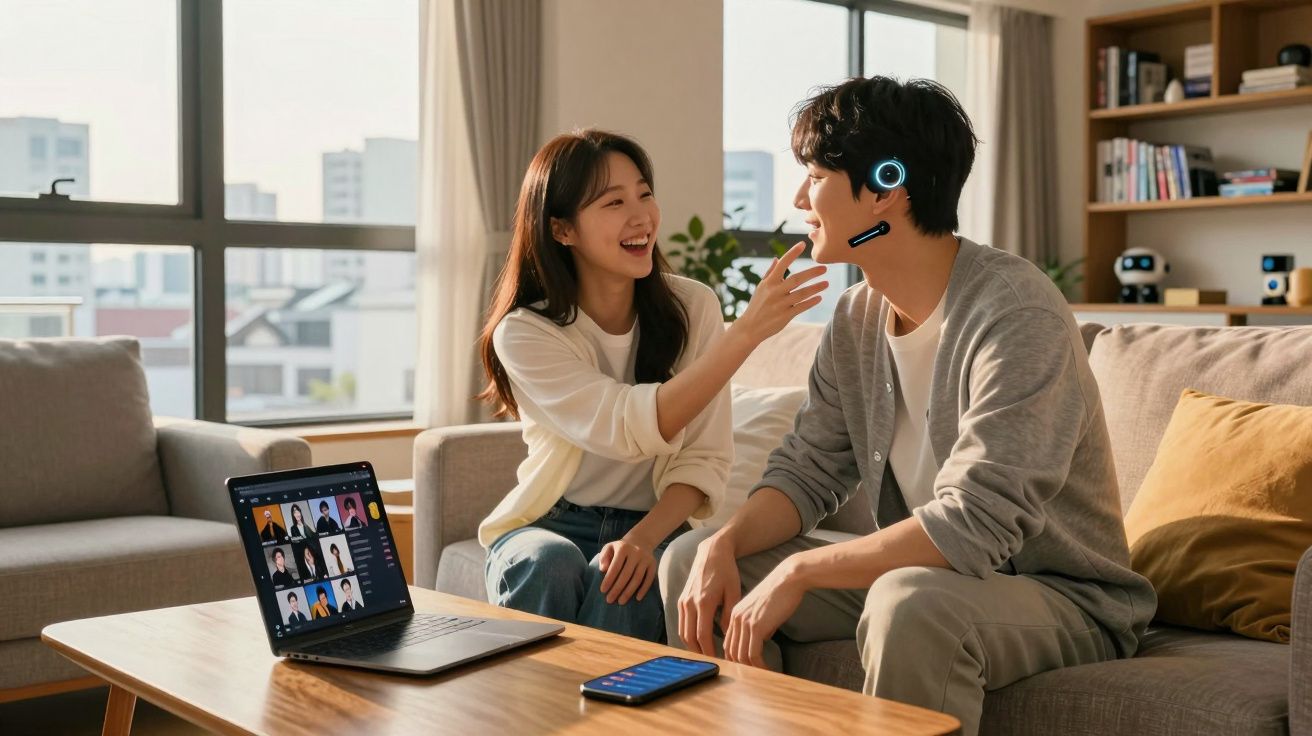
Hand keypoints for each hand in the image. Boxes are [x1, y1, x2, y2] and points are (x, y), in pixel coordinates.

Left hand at [598, 536, 656, 604]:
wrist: (640, 540)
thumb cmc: (621, 548)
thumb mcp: (609, 548)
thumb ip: (604, 557)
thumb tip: (603, 569)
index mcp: (623, 548)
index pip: (615, 566)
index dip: (609, 579)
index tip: (603, 591)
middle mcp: (636, 552)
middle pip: (626, 574)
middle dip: (617, 589)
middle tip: (609, 600)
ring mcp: (646, 559)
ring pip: (637, 578)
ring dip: (629, 592)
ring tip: (621, 601)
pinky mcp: (653, 564)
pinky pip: (649, 579)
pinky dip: (644, 589)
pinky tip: (637, 598)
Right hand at [677, 534, 741, 655]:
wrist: (712, 552)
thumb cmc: (726, 571)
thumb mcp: (733, 592)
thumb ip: (729, 616)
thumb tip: (726, 637)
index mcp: (704, 601)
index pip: (703, 635)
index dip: (709, 651)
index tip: (719, 660)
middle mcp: (689, 602)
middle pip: (689, 637)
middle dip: (700, 652)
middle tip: (712, 661)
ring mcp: (683, 600)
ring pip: (683, 632)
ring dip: (692, 645)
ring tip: (706, 654)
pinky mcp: (680, 599)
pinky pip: (681, 623)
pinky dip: (688, 634)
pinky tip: (699, 639)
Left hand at [723, 561, 803, 668]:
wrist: (788, 579)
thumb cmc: (780, 593)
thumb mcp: (763, 611)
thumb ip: (758, 625)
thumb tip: (762, 640)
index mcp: (735, 614)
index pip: (728, 644)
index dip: (736, 659)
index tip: (746, 669)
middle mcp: (736, 619)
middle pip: (732, 652)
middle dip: (742, 667)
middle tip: (754, 677)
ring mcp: (744, 623)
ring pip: (741, 656)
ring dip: (752, 669)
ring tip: (763, 676)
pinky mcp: (756, 627)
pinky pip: (753, 654)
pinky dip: (760, 666)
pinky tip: (768, 670)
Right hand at [733, 242, 828, 345]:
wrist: (750, 327)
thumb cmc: (757, 305)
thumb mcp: (761, 288)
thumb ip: (770, 273)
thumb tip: (777, 258)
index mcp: (769, 282)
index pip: (782, 264)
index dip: (792, 253)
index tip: (802, 244)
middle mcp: (774, 292)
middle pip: (796, 279)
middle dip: (811, 273)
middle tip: (824, 268)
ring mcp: (780, 304)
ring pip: (801, 294)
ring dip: (815, 288)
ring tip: (826, 283)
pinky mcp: (785, 316)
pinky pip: (801, 307)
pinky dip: (811, 302)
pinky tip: (819, 297)